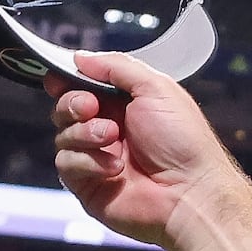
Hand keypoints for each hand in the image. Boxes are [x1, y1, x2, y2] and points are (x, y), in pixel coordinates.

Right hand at [51, 56, 247, 247]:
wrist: (191, 193)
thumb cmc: (184, 142)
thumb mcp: (156, 87)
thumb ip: (116, 67)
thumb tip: (81, 58)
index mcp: (125, 105)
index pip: (82, 86)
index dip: (67, 80)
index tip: (60, 78)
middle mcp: (109, 130)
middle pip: (65, 108)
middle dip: (73, 102)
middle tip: (91, 107)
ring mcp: (97, 159)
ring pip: (62, 136)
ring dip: (85, 133)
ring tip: (113, 137)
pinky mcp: (88, 185)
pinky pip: (66, 165)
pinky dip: (88, 162)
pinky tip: (115, 168)